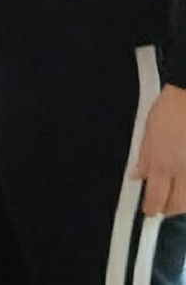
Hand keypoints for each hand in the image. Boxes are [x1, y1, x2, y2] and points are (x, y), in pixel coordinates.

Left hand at [132, 84, 185, 215]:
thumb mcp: (149, 129)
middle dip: (169, 210)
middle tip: (163, 208)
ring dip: (183, 203)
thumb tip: (137, 175)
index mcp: (163, 161)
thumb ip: (144, 156)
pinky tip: (184, 180)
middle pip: (178, 205)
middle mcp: (183, 170)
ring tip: (177, 199)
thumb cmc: (172, 107)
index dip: (151, 208)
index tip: (148, 211)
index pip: (155, 196)